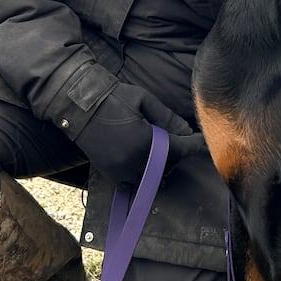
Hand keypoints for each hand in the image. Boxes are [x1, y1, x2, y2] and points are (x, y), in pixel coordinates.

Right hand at [69, 80, 206, 188]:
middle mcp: (134, 160)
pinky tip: (146, 160)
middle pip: (169, 166)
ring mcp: (121, 170)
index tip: (202, 141)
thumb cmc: (113, 97)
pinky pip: (134, 182)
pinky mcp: (110, 173)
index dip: (194, 145)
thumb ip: (166, 117)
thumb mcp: (143, 100)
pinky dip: (144, 175)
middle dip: (178, 153)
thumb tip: (185, 129)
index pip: (179, 149)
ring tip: (162, 149)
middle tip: (179, 138)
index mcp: (145, 141)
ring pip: (153, 178)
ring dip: (162, 166)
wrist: (78, 105)